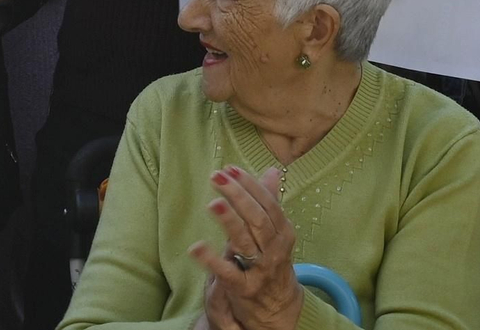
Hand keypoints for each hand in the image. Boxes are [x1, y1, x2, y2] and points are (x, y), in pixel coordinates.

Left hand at [189, 166, 302, 329]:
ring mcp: (261, 270)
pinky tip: (196, 248)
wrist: (279, 310)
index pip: (268, 204)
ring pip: (246, 241)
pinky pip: (228, 272)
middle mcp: (275, 250)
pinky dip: (212, 260)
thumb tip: (272, 171)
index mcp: (283, 232)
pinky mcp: (244, 289)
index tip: (230, 169)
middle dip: (238, 195)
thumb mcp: (275, 233)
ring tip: (214, 203)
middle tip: (217, 177)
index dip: (249, 185)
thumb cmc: (273, 263)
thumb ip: (269, 202)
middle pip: (258, 218)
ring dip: (230, 221)